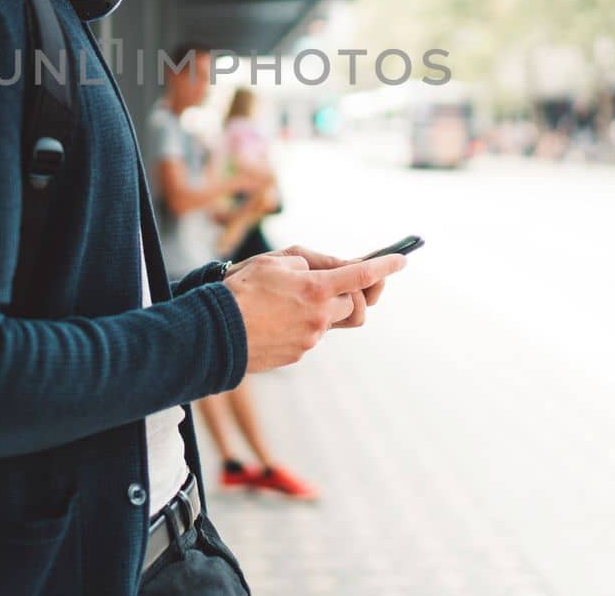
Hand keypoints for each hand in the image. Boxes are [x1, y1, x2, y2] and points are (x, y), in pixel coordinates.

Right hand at [222, 252, 405, 373]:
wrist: (211, 332)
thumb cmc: (241, 288)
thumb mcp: (276, 260)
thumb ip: (313, 261)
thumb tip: (341, 267)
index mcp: (315, 288)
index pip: (362, 275)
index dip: (386, 266)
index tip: (402, 259)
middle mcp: (319, 317)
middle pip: (356, 307)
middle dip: (353, 294)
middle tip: (339, 283)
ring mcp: (309, 340)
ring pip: (332, 322)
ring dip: (323, 308)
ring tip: (292, 299)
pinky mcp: (297, 355)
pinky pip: (311, 336)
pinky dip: (302, 323)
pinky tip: (275, 317)